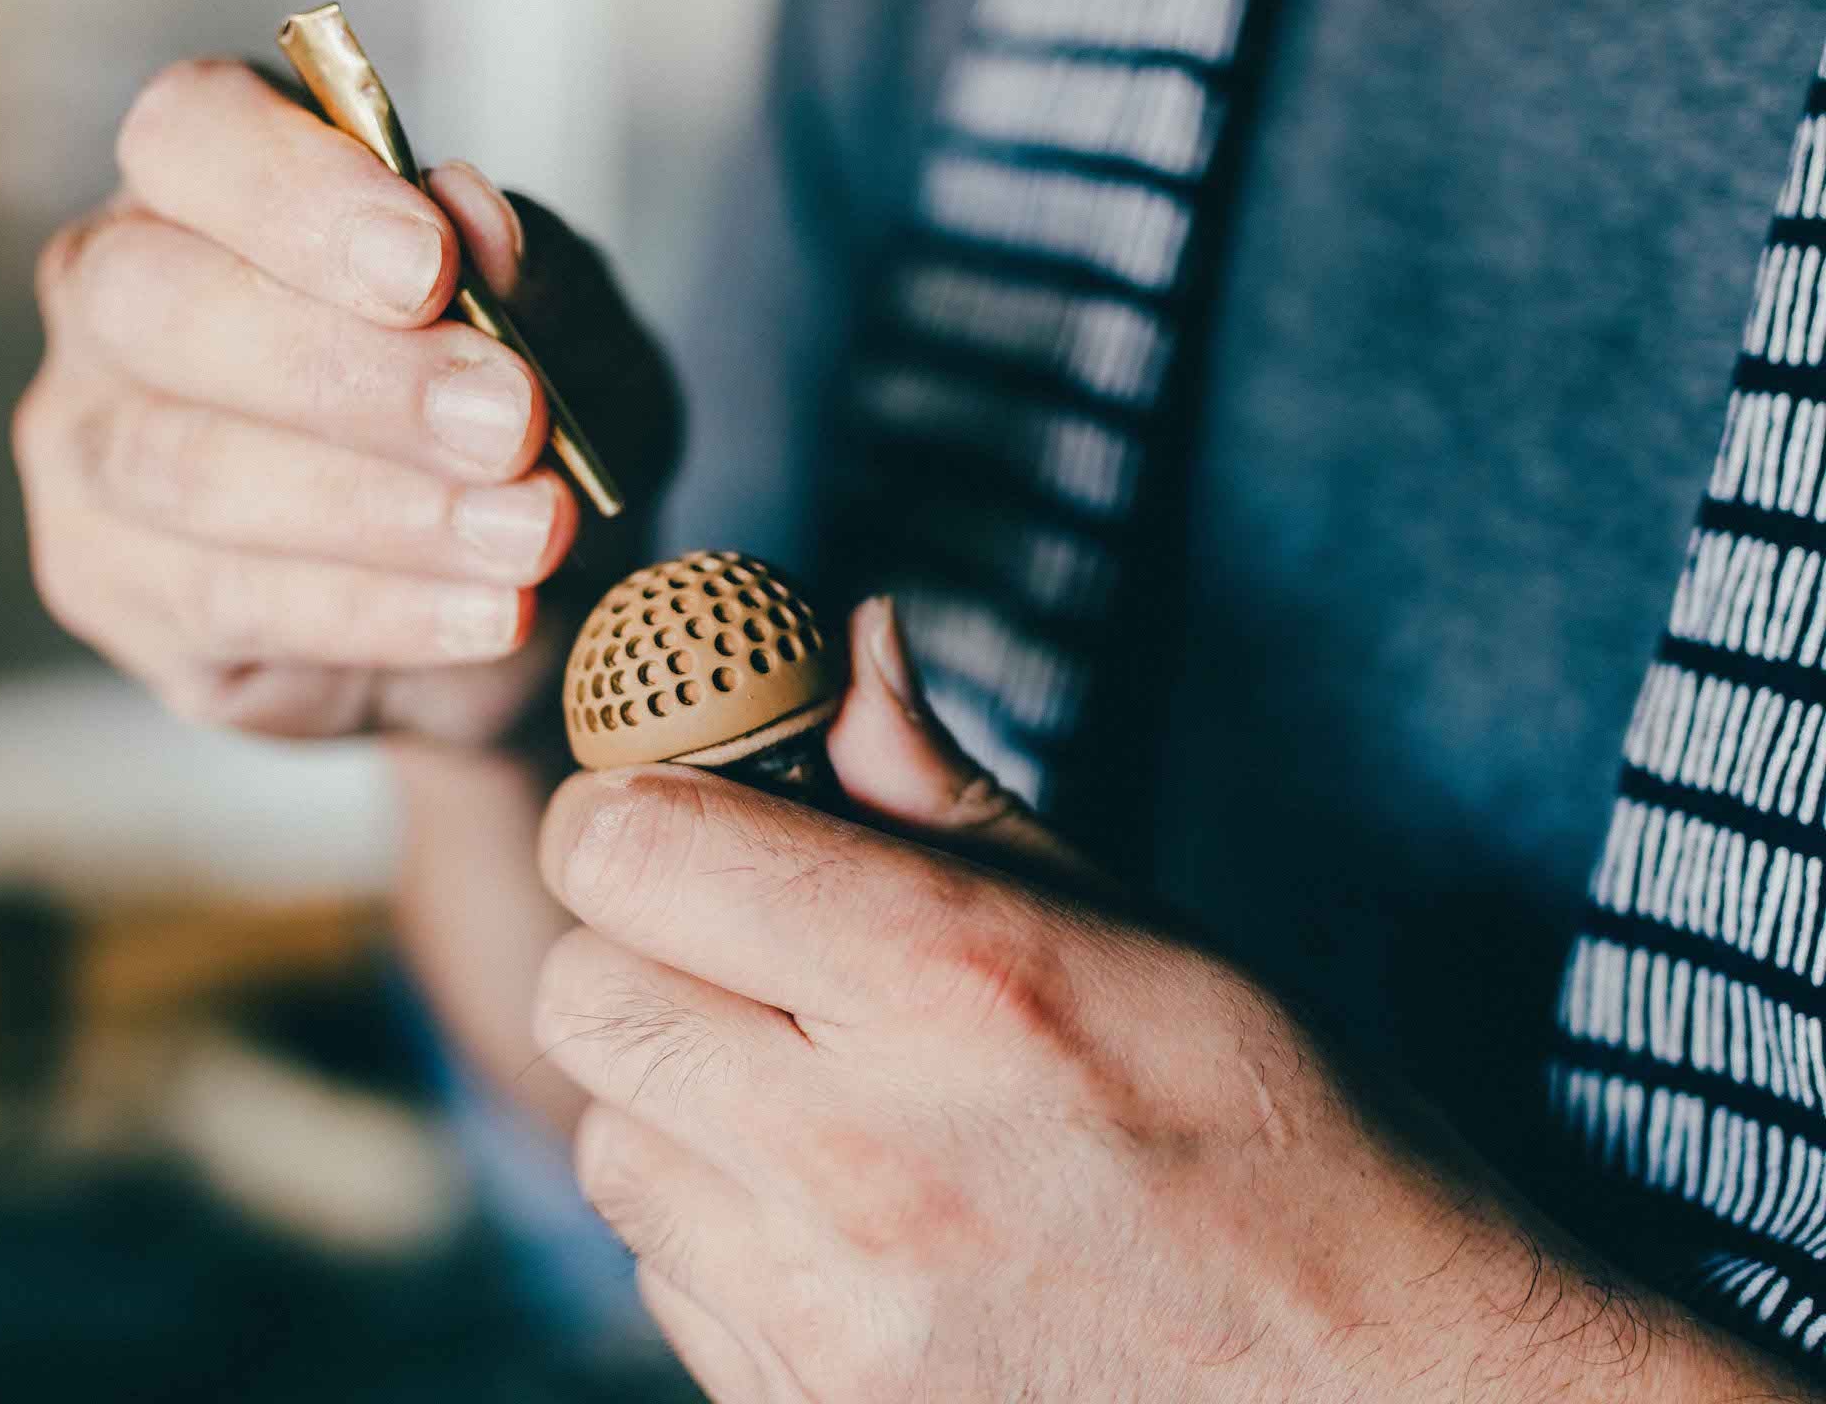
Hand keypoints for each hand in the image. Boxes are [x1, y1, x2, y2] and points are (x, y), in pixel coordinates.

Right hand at [16, 58, 673, 742]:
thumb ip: (531, 279)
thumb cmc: (518, 418)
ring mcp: (89, 450)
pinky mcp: (116, 590)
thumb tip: (477, 215)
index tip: (432, 267)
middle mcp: (115, 301)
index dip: (301, 194)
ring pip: (188, 468)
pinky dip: (383, 611)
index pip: (192, 135)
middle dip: (355, 373)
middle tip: (510, 422)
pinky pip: (231, 601)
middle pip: (160, 304)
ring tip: (530, 532)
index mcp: (209, 185)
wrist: (520, 584)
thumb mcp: (573, 337)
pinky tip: (493, 611)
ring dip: (383, 508)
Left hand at [468, 600, 1802, 1400]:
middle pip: (585, 993)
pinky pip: (666, 1278)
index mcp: (951, 980)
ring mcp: (829, 1315)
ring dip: (674, 1094)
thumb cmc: (1285, 1141)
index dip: (630, 804)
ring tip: (808, 1090)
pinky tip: (840, 1213)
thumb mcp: (1137, 930)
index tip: (679, 807)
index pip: (630, 845)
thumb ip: (942, 790)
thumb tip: (847, 644)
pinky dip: (716, 1225)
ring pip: (610, 1146)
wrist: (1387, 1400)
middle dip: (636, 941)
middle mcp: (864, 1153)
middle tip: (738, 941)